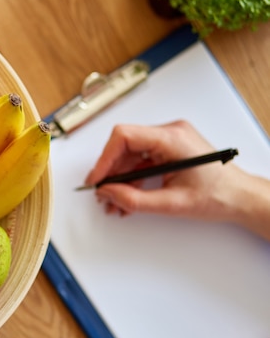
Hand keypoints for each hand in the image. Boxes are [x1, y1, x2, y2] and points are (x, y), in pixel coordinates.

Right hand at [84, 120, 242, 221]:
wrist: (240, 198)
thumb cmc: (218, 196)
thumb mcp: (171, 204)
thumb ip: (134, 200)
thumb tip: (108, 193)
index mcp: (173, 138)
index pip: (125, 136)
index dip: (105, 158)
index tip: (97, 179)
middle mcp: (170, 133)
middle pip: (124, 146)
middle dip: (110, 173)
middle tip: (103, 194)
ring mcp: (169, 139)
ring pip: (130, 154)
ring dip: (119, 179)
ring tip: (114, 203)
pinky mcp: (168, 149)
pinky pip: (140, 159)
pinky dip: (131, 179)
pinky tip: (127, 197)